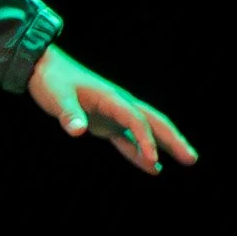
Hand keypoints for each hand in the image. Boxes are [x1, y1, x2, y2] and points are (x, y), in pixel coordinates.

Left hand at [27, 44, 195, 176]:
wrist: (44, 68)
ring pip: (146, 131)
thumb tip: (77, 131)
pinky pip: (128, 139)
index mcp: (112, 98)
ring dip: (164, 146)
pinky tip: (152, 167)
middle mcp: (119, 105)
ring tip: (186, 160)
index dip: (146, 140)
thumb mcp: (57, 97)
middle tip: (191, 158)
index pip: (136, 120)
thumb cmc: (52, 80)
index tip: (153, 160)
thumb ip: (68, 114)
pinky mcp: (105, 122)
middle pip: (153, 122)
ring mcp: (114, 114)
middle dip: (173, 140)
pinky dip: (139, 153)